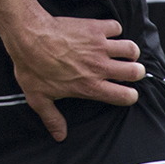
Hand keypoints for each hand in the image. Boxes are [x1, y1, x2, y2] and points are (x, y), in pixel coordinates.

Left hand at [3, 13, 144, 141]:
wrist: (29, 36)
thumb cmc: (32, 67)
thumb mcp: (39, 99)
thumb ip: (52, 118)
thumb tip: (60, 136)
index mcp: (90, 86)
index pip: (125, 96)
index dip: (129, 96)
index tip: (125, 93)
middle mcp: (100, 67)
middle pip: (136, 72)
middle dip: (135, 72)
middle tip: (127, 70)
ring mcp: (99, 46)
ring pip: (131, 49)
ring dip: (130, 52)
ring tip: (123, 53)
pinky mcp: (95, 28)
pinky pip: (116, 28)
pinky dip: (114, 30)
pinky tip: (106, 34)